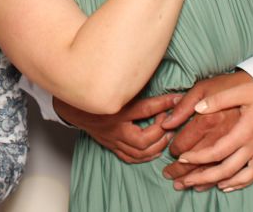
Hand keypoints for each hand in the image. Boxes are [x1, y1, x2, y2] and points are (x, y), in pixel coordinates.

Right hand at [53, 94, 179, 163]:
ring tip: (167, 137)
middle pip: (144, 141)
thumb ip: (146, 96)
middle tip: (172, 124)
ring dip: (156, 147)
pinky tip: (154, 151)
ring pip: (139, 153)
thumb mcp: (122, 95)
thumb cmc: (100, 99)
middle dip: (161, 134)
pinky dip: (145, 157)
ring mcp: (114, 142)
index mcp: (118, 113)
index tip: (176, 100)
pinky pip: (130, 158)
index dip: (163, 105)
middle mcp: (116, 131)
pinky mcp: (112, 147)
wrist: (76, 109)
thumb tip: (171, 94)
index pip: (145, 109)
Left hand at [174, 77, 252, 191]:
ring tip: (201, 186)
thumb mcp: (242, 91)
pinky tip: (229, 184)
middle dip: (203, 177)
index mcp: (245, 131)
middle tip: (184, 181)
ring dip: (220, 182)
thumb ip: (218, 100)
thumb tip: (197, 109)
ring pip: (241, 176)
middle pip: (226, 169)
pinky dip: (241, 182)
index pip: (217, 151)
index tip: (181, 158)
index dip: (198, 157)